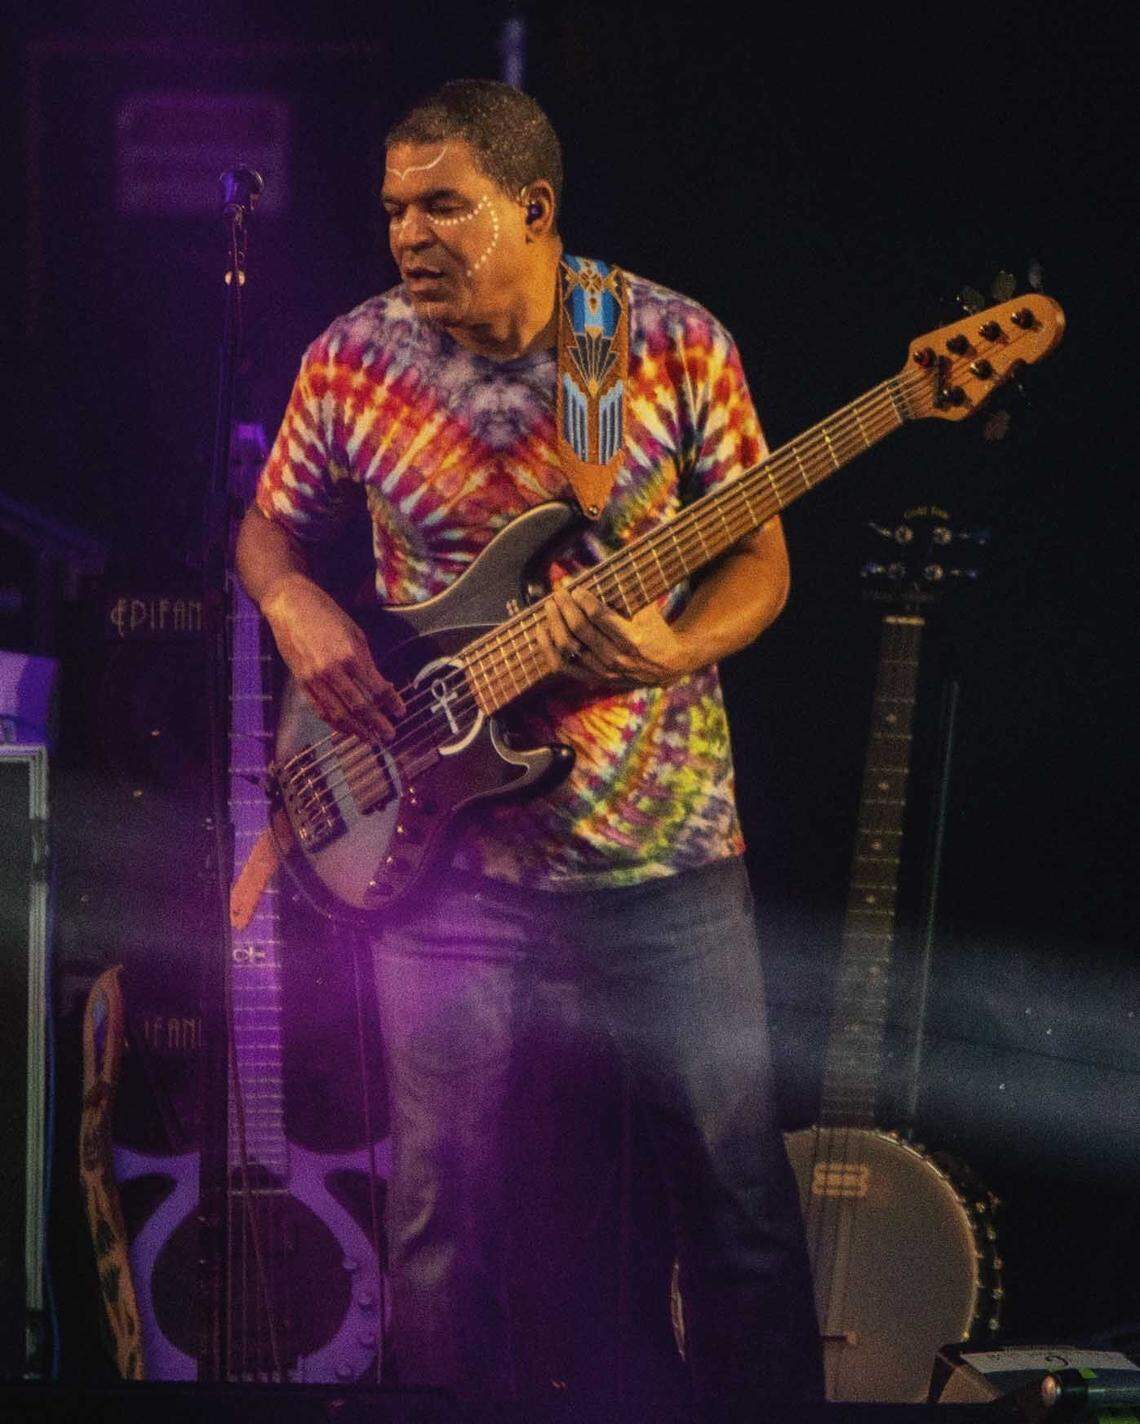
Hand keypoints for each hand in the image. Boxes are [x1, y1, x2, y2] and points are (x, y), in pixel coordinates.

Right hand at [261, 574, 404, 740]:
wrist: (290, 605)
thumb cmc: (327, 615)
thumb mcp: (355, 633)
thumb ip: (367, 661)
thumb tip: (381, 685)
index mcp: (350, 655)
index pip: (376, 687)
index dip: (391, 702)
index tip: (401, 712)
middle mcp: (332, 670)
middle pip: (359, 706)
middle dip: (377, 723)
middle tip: (389, 735)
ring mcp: (314, 678)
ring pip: (338, 713)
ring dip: (356, 729)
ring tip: (370, 739)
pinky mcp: (301, 682)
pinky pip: (320, 709)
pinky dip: (334, 722)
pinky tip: (346, 729)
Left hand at [539, 585, 696, 690]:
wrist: (669, 666)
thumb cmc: (655, 630)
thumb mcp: (647, 609)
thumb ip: (623, 593)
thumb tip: (591, 572)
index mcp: (633, 639)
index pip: (600, 617)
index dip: (583, 599)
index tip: (575, 588)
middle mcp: (617, 658)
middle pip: (580, 630)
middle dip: (565, 608)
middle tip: (559, 593)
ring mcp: (604, 672)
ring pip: (569, 648)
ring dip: (555, 624)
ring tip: (549, 607)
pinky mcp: (594, 679)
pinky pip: (563, 667)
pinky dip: (548, 649)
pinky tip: (541, 631)